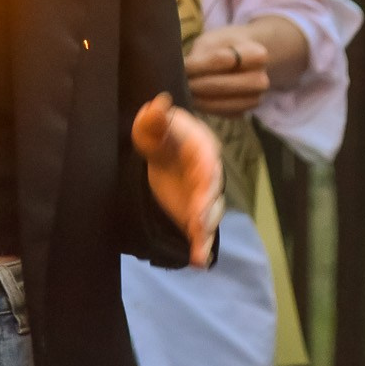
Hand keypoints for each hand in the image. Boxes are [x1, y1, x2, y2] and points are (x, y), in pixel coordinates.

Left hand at [133, 92, 222, 268]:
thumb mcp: (151, 124)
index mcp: (202, 147)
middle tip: (199, 223)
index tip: (206, 183)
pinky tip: (199, 262)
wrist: (163, 152)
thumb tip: (159, 103)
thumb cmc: (159, 135)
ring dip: (206, 231)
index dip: (208, 172)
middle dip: (207, 208)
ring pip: (211, 215)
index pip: (208, 159)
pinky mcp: (195, 215)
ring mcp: (203, 197)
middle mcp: (209, 174)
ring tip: (200, 249)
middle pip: (213, 191)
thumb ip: (155, 118)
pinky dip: (201, 247)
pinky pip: (201, 232)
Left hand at [184, 26, 271, 116]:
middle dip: (198, 85)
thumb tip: (181, 72)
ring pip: (222, 103)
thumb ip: (200, 56)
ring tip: (185, 92)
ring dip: (199, 99)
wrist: (242, 60)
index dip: (198, 64)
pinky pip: (221, 113)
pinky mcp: (244, 112)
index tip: (182, 66)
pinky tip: (195, 99)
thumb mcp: (212, 42)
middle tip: (181, 82)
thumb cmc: (223, 47)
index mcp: (258, 54)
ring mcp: (254, 98)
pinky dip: (205, 108)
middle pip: (223, 85)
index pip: (223, 60)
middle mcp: (261, 79)